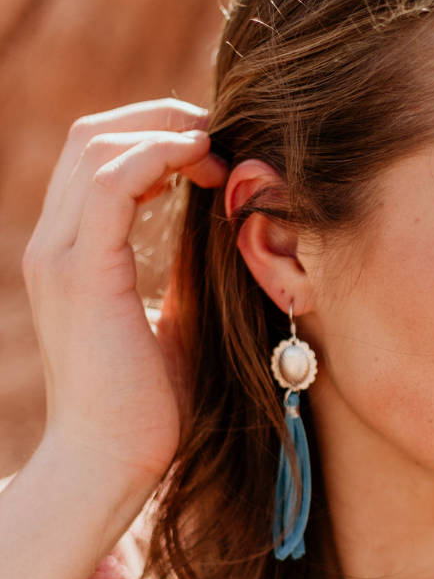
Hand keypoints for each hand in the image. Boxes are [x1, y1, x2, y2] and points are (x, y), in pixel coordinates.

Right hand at [21, 99, 227, 493]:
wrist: (117, 460)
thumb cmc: (155, 396)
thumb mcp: (179, 309)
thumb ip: (189, 260)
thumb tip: (232, 217)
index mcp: (75, 249)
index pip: (98, 154)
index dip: (157, 133)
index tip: (216, 149)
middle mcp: (56, 243)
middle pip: (92, 135)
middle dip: (161, 118)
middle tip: (222, 134)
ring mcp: (60, 255)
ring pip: (96, 146)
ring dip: (164, 131)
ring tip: (218, 149)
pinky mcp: (81, 273)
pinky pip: (108, 184)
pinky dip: (157, 156)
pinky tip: (204, 161)